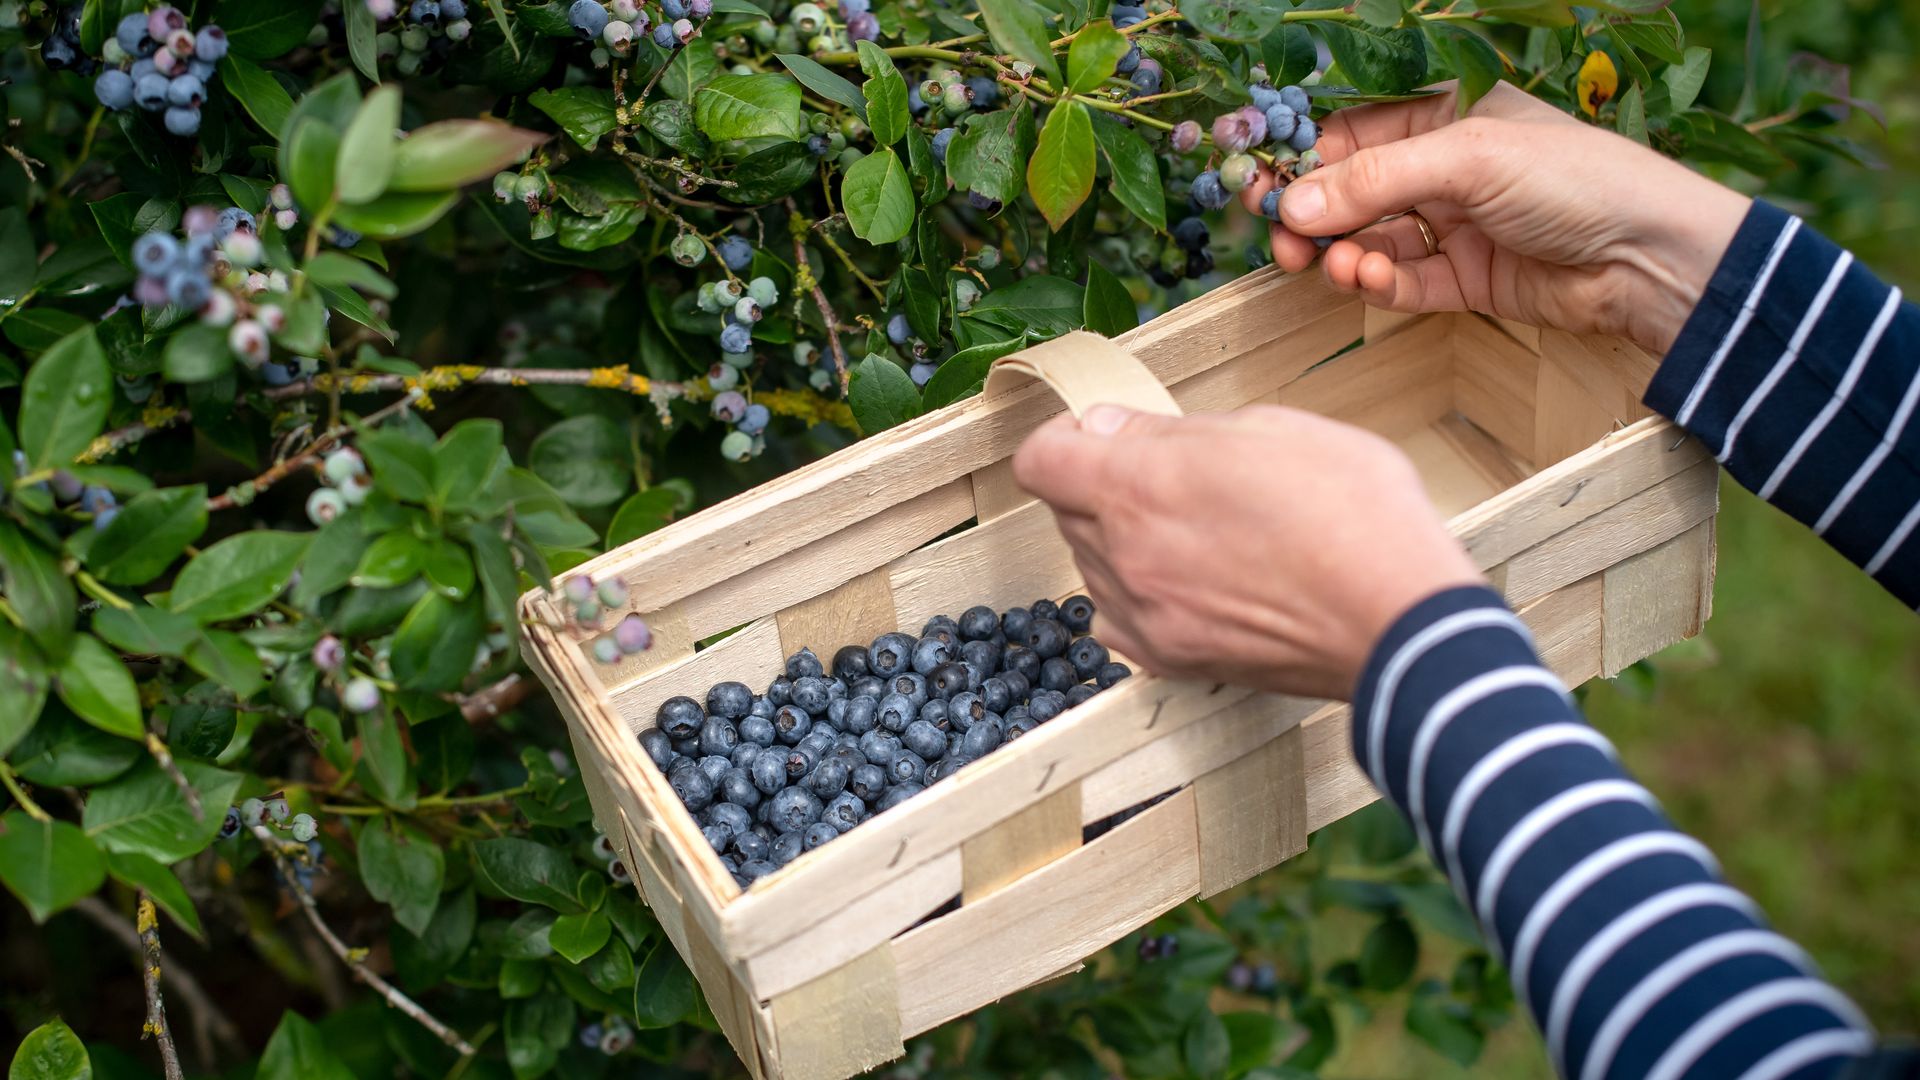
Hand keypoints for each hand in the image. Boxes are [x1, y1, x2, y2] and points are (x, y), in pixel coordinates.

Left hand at [1011, 404, 1482, 700]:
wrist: (1401, 622)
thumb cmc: (1354, 514)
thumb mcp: (1271, 429)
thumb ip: (1171, 430)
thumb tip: (1107, 428)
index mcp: (1140, 486)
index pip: (1040, 460)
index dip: (1064, 438)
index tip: (1098, 434)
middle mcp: (1125, 556)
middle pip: (1067, 511)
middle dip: (1105, 484)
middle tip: (1177, 478)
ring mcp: (1143, 615)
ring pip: (1092, 564)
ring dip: (1122, 540)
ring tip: (1199, 531)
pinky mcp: (1169, 660)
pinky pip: (1117, 619)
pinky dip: (1136, 596)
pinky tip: (1189, 582)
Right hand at [1237, 82, 1751, 355]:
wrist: (1651, 259)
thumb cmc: (1577, 179)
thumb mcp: (1468, 161)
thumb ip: (1374, 181)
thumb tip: (1291, 205)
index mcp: (1448, 110)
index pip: (1354, 128)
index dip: (1303, 156)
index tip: (1258, 185)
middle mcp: (1446, 164)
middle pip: (1352, 187)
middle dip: (1313, 214)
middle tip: (1281, 241)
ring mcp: (1454, 222)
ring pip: (1370, 237)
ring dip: (1342, 251)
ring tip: (1333, 265)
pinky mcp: (1465, 279)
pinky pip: (1402, 280)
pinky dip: (1377, 282)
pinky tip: (1366, 279)